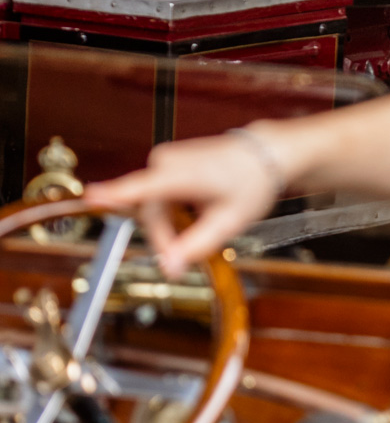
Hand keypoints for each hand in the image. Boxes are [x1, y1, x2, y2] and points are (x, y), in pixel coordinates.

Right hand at [86, 128, 291, 275]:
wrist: (264, 154)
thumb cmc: (251, 182)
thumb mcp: (229, 222)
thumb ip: (196, 246)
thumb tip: (169, 268)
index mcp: (184, 174)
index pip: (143, 187)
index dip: (115, 194)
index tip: (91, 197)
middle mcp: (167, 162)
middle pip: (149, 213)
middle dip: (165, 237)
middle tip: (185, 257)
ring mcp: (164, 160)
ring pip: (152, 207)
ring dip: (170, 224)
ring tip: (203, 223)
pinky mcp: (164, 162)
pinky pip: (157, 197)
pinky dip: (172, 210)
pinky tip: (197, 209)